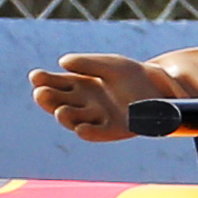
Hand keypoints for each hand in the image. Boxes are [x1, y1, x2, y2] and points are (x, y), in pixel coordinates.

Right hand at [30, 51, 176, 142]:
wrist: (161, 88)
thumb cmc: (132, 75)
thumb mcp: (110, 65)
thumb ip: (88, 63)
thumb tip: (62, 63)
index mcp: (82, 85)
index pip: (57, 84)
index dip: (45, 81)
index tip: (35, 77)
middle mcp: (86, 103)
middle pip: (61, 102)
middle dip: (49, 99)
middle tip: (40, 93)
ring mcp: (98, 118)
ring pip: (76, 119)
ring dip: (66, 117)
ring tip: (60, 111)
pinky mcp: (114, 130)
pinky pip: (99, 133)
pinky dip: (90, 133)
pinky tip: (81, 129)